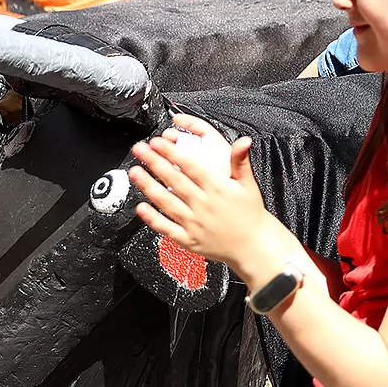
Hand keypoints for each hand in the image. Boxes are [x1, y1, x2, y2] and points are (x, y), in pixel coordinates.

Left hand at [129, 115, 310, 280]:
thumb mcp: (249, 184)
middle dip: (155, 162)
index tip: (158, 141)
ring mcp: (194, 223)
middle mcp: (203, 204)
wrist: (253, 246)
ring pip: (166, 202)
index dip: (172, 152)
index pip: (190, 166)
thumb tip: (243, 140)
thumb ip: (241, 161)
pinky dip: (152, 218)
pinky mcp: (188, 239)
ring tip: (135, 172)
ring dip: (148, 186)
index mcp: (217, 188)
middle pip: (174, 180)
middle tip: (140, 149)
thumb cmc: (250, 214)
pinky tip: (141, 207)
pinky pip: (167, 228)